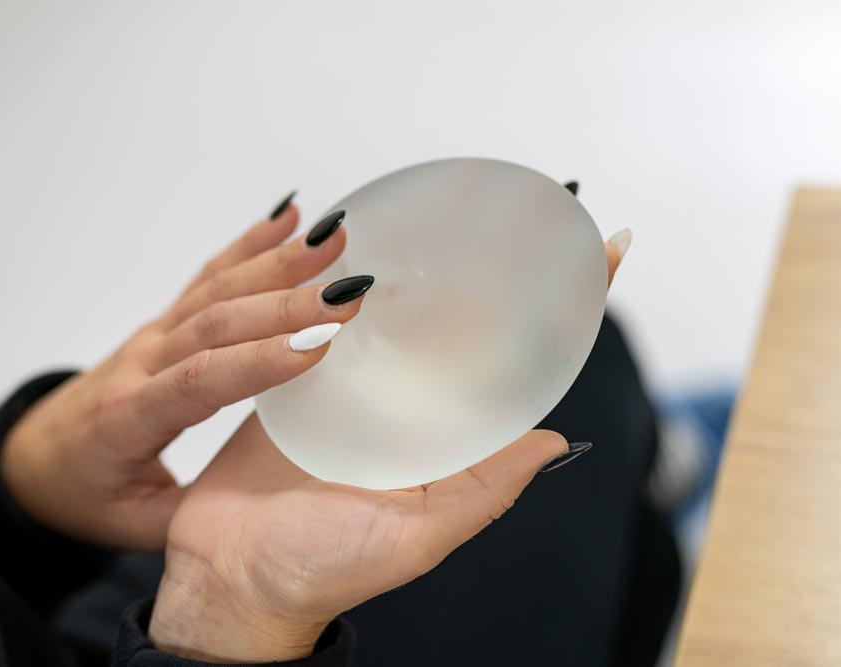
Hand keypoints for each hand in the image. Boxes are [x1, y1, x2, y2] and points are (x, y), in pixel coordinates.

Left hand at [1, 201, 368, 549]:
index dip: (258, 360)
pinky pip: (209, 275)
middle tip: (348, 292)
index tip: (319, 344)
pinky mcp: (167, 322)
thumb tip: (275, 504)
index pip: (199, 381)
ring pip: (217, 289)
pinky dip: (249, 243)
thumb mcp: (138, 525)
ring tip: (331, 238)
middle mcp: (142, 364)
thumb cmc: (88, 494)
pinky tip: (288, 217)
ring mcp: (155, 335)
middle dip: (286, 303)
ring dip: (277, 261)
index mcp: (129, 419)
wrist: (37, 457)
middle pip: (216, 322)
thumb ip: (199, 513)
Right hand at [147, 229, 631, 661]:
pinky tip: (360, 244)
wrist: (232, 578)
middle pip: (464, 327)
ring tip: (457, 204)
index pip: (519, 366)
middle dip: (502, 270)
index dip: (566, 311)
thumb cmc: (324, 568)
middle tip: (536, 207)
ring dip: (426, 263)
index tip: (607, 252)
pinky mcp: (298, 379)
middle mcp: (407, 407)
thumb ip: (484, 491)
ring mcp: (354, 389)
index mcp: (446, 442)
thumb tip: (558, 442)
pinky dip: (342, 284)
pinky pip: (325, 321)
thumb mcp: (416, 536)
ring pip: (399, 315)